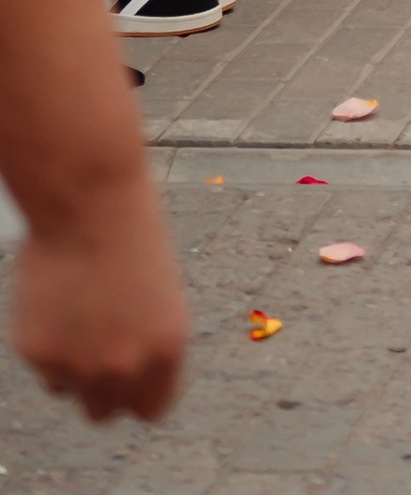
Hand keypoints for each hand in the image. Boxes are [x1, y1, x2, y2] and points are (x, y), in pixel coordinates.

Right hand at [10, 163, 187, 423]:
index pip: (151, 410)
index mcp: (167, 351)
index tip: (130, 380)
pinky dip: (46, 341)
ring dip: (71, 365)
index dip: (139, 393)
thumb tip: (125, 382)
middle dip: (101, 388)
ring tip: (78, 309)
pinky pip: (42, 366)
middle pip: (106, 412)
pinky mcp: (39, 354)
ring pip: (68, 390)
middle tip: (95, 349)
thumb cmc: (130, 234)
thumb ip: (143, 345)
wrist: (89, 201)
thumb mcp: (159, 295)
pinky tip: (55, 298)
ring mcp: (78, 366)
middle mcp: (125, 368)